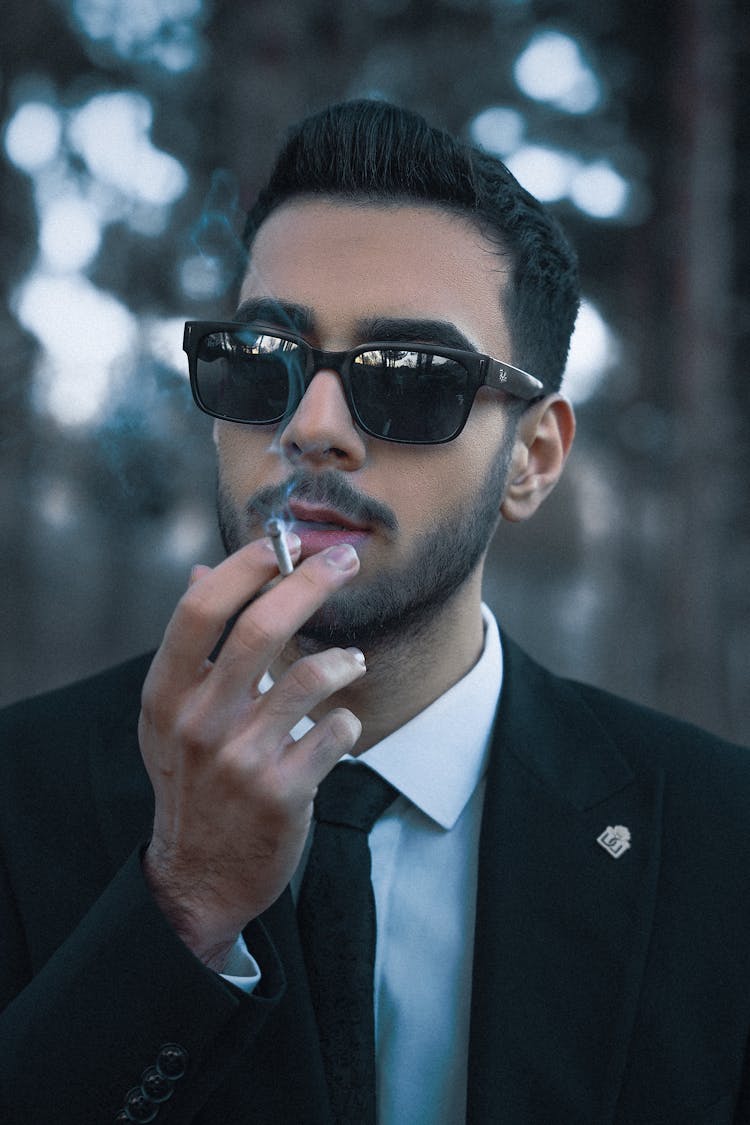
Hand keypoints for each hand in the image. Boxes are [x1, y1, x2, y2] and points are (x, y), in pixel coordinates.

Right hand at [139, 536, 364, 968]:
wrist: (200, 876)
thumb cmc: (193, 781)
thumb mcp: (172, 715)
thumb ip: (191, 646)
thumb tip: (201, 571)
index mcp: (166, 695)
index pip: (198, 612)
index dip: (244, 567)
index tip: (282, 543)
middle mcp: (198, 722)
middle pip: (259, 628)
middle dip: (310, 583)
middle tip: (346, 561)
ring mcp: (241, 759)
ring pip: (310, 677)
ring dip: (342, 659)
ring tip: (352, 661)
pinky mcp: (283, 792)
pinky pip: (335, 731)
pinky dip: (346, 719)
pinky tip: (339, 725)